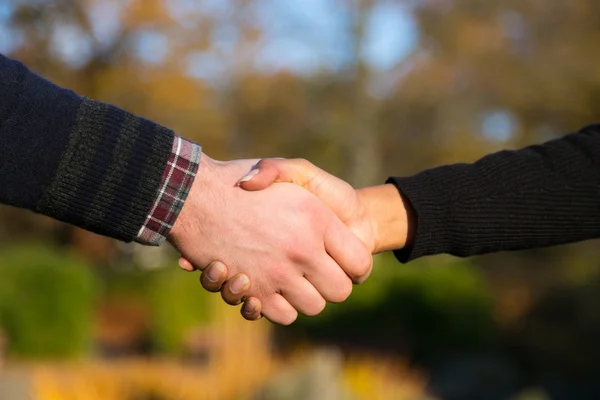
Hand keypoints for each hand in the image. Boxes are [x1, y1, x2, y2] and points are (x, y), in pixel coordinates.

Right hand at [169, 155, 372, 324]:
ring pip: (313, 306)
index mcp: (316, 219)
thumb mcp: (287, 169)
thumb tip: (326, 223)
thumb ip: (316, 189)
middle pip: (340, 291)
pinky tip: (269, 287)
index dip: (354, 266)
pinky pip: (283, 314)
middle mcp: (301, 249)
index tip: (344, 262)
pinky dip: (278, 306)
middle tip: (319, 272)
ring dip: (305, 297)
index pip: (359, 263)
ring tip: (291, 277)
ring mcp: (277, 273)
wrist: (194, 194)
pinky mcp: (254, 291)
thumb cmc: (246, 179)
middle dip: (332, 285)